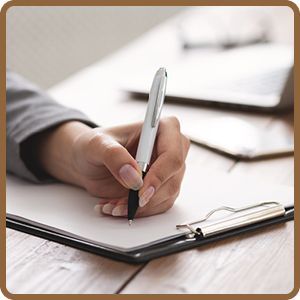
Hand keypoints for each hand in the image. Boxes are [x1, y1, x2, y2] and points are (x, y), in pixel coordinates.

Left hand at [37, 117, 189, 216]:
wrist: (87, 162)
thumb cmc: (94, 146)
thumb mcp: (96, 145)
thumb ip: (114, 155)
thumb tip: (134, 177)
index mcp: (162, 128)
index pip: (172, 154)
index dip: (160, 175)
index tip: (140, 192)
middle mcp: (170, 148)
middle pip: (173, 178)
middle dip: (148, 196)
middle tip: (122, 204)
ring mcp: (167, 169)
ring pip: (167, 195)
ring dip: (141, 207)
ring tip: (113, 205)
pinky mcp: (161, 186)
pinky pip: (159, 205)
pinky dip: (139, 211)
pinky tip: (117, 207)